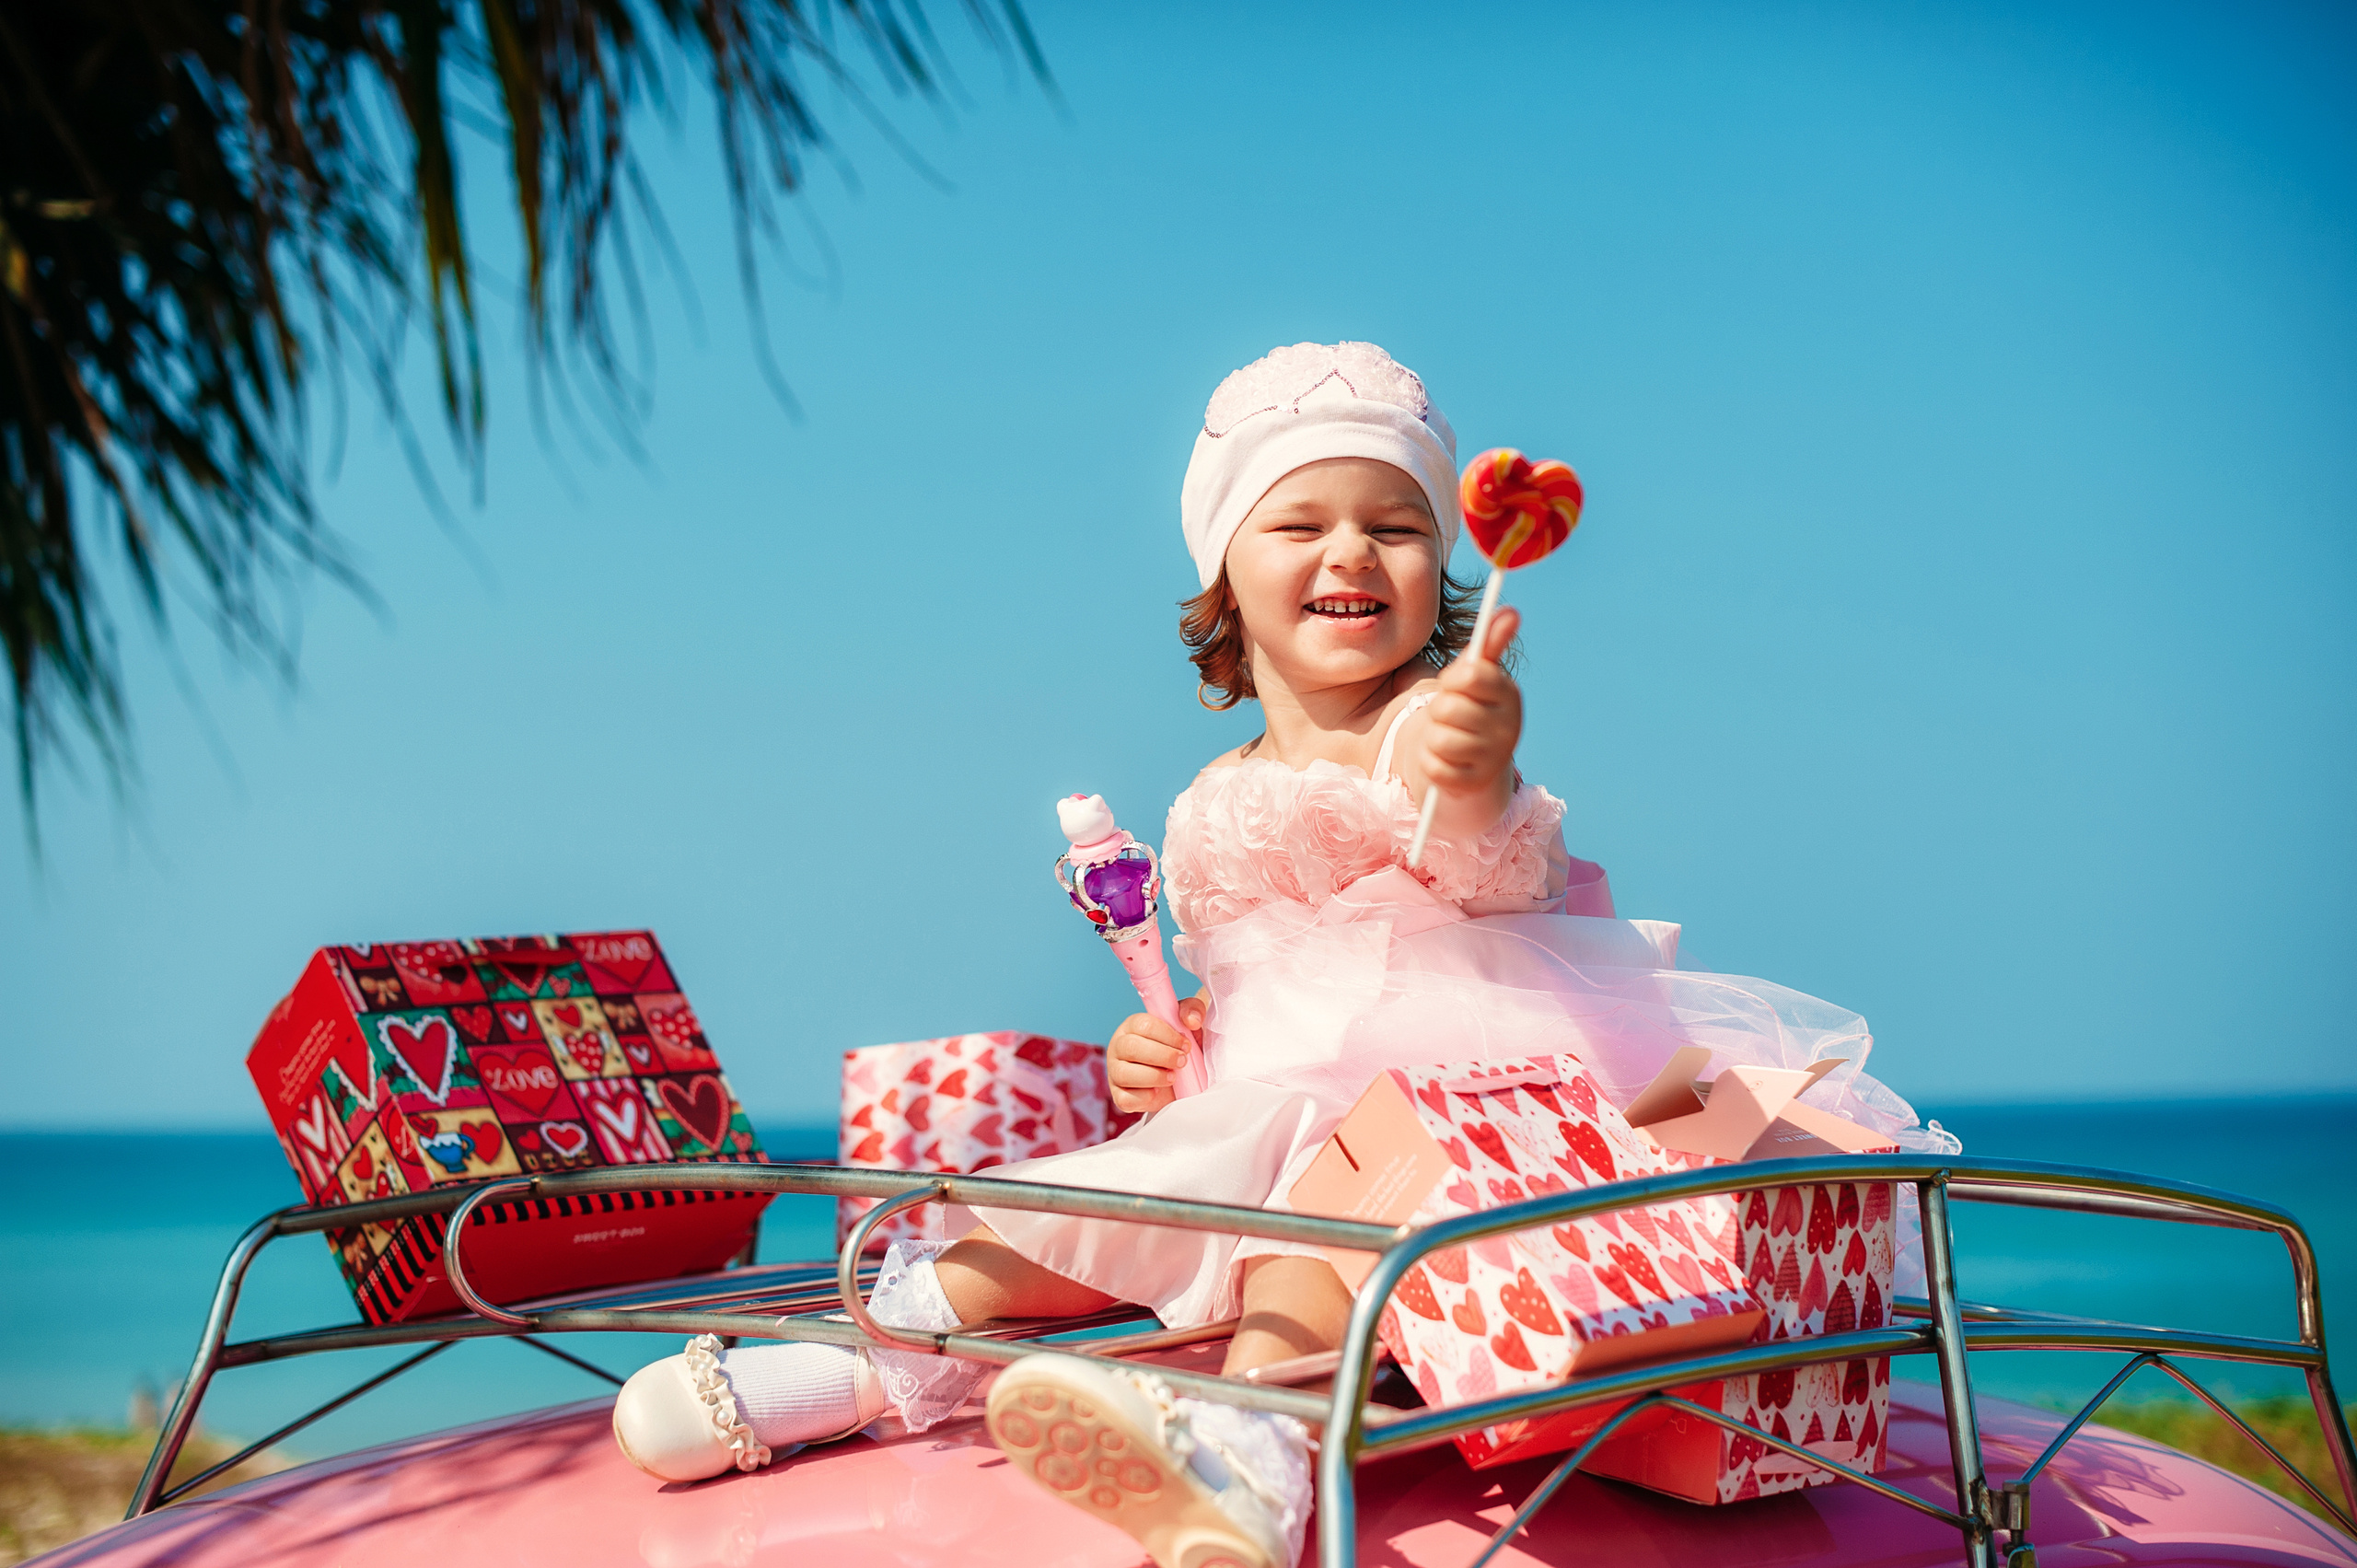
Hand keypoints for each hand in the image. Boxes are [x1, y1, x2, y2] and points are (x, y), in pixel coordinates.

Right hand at [1107, 997, 1204, 1114]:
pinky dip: (1145, 1098)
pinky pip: (1125, 1099)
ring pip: (1124, 1073)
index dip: (1168, 1036)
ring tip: (1173, 1077)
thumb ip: (1193, 1011)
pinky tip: (1158, 1091)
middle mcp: (1119, 1046)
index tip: (1186, 1046)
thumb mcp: (1190, 1026)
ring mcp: (1115, 1072)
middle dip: (1162, 1056)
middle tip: (1182, 1061)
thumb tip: (1191, 1021)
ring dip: (1154, 1077)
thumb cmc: (1179, 1048)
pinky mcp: (1119, 1096)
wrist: (1181, 1081)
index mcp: (1133, 1025)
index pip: (1144, 1025)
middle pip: (1131, 1047)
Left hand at [1416, 605, 1521, 802]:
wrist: (1468, 768)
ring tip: (1447, 739)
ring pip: (1439, 738)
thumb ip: (1487, 645)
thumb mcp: (1474, 678)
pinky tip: (1444, 763)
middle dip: (1438, 712)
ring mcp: (1494, 758)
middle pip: (1447, 707)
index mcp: (1509, 694)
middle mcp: (1509, 727)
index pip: (1469, 675)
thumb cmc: (1467, 712)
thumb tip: (1510, 610)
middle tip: (1449, 718)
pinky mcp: (1474, 785)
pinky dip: (1430, 764)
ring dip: (1433, 739)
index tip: (1455, 687)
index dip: (1451, 680)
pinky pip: (1434, 767)